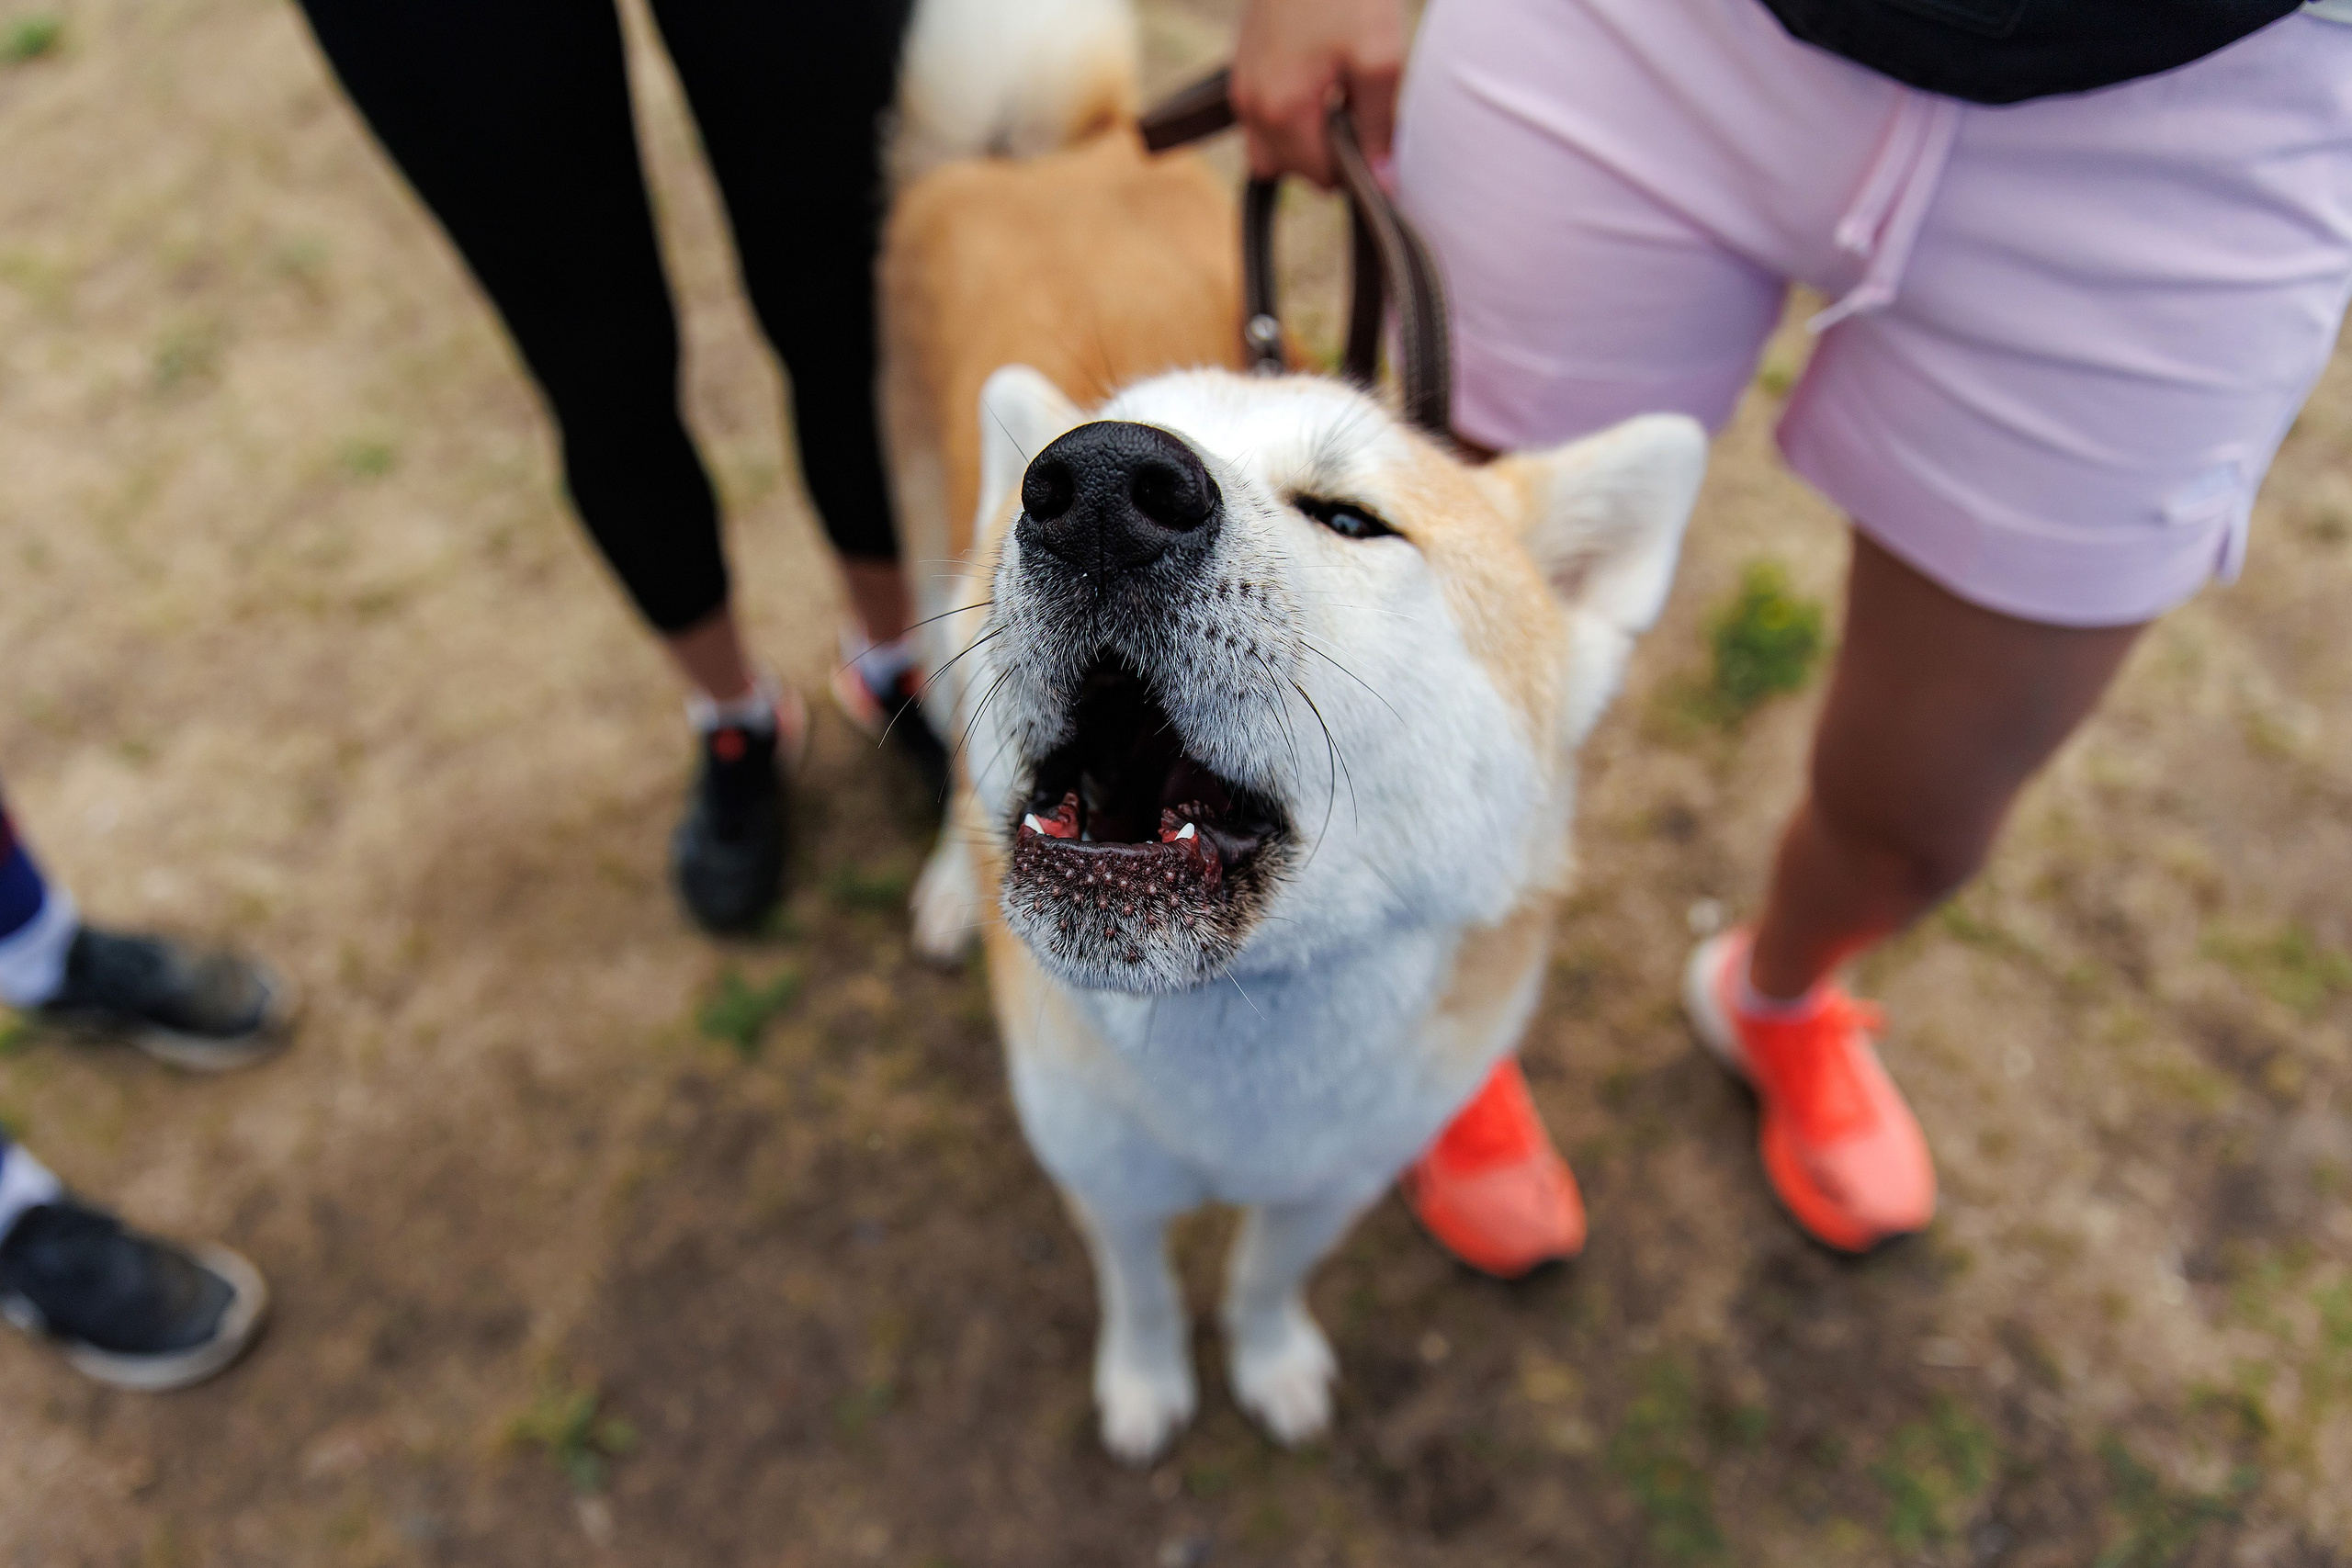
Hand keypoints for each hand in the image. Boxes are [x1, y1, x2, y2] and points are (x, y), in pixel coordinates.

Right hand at [1230, 0, 1405, 187]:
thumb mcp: (1380, 59)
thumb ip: (1378, 127)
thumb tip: (1382, 184)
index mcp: (1283, 111)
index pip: (1321, 176)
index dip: (1356, 166)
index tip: (1378, 133)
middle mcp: (1252, 105)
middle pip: (1289, 168)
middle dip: (1325, 154)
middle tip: (1358, 111)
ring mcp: (1242, 83)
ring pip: (1268, 145)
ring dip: (1302, 137)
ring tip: (1336, 97)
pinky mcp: (1241, 62)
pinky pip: (1259, 113)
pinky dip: (1287, 110)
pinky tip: (1316, 76)